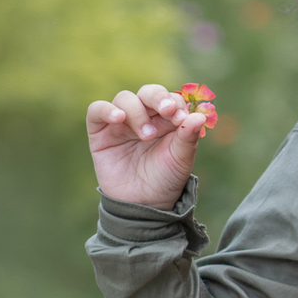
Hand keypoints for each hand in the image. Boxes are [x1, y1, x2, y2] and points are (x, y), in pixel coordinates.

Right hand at [86, 84, 207, 208]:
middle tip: (167, 111)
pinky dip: (106, 109)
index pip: (170, 99)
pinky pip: (97, 110)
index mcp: (166, 120)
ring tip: (147, 135)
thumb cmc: (165, 179)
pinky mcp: (100, 131)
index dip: (176, 103)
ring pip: (125, 98)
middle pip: (148, 93)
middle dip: (158, 98)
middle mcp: (144, 117)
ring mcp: (122, 123)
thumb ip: (188, 137)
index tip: (181, 118)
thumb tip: (200, 116)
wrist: (143, 204)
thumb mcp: (181, 159)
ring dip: (137, 111)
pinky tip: (118, 118)